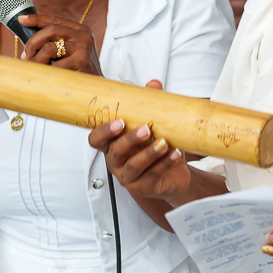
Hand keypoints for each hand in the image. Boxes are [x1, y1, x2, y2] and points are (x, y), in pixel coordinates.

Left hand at [18, 13, 101, 75]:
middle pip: (50, 30)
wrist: (96, 87)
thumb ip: (56, 42)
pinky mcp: (81, 61)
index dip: (36, 19)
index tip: (22, 19)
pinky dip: (45, 72)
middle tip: (25, 56)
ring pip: (49, 48)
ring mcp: (83, 47)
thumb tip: (29, 42)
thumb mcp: (71, 50)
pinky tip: (45, 77)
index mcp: (80, 30)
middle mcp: (83, 35)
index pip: (54, 20)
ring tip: (34, 69)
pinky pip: (54, 66)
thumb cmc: (78, 69)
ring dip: (37, 60)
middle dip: (33, 42)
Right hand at [88, 80, 192, 205]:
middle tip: (145, 129)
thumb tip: (153, 84)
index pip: (96, 139)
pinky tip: (176, 154)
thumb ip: (150, 105)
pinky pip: (153, 175)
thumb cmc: (157, 147)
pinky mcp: (144, 187)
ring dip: (149, 153)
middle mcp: (116, 161)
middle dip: (129, 140)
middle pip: (115, 152)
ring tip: (164, 143)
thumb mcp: (154, 125)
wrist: (174, 174)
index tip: (119, 121)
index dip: (103, 131)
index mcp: (113, 145)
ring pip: (134, 165)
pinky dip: (165, 164)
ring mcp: (128, 176)